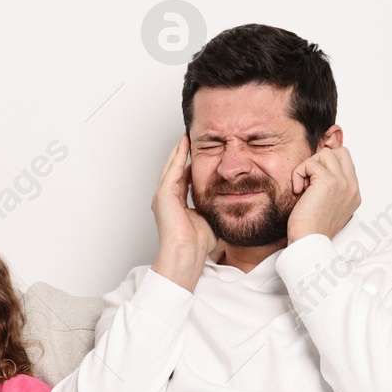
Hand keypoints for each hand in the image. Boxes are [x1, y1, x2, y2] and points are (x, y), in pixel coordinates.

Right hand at [151, 135, 217, 290]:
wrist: (186, 253)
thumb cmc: (197, 244)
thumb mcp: (209, 219)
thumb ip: (214, 208)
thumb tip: (228, 203)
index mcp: (175, 205)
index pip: (183, 179)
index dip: (189, 166)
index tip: (199, 155)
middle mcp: (166, 199)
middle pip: (174, 170)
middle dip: (181, 154)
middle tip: (188, 139)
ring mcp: (163, 196)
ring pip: (171, 167)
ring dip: (178, 152)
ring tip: (185, 138)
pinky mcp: (164, 195)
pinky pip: (172, 170)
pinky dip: (178, 157)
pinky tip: (184, 146)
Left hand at [286, 145, 359, 243]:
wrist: (308, 241)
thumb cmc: (311, 227)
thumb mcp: (327, 205)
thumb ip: (330, 188)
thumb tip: (317, 172)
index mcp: (354, 194)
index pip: (345, 162)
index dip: (326, 166)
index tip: (313, 185)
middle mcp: (352, 187)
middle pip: (341, 152)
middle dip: (321, 160)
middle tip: (310, 179)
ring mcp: (343, 183)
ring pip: (326, 153)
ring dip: (309, 166)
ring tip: (304, 185)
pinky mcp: (329, 182)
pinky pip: (310, 163)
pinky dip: (299, 173)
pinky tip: (298, 190)